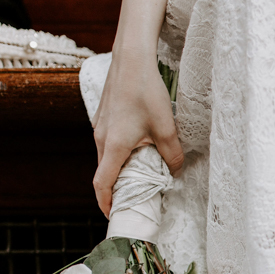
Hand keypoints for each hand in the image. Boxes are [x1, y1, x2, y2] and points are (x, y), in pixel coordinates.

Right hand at [92, 52, 183, 216]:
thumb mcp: (166, 128)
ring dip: (120, 170)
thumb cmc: (146, 91)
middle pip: (105, 172)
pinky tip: (138, 150)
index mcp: (114, 146)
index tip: (114, 214)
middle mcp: (101, 138)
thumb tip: (174, 171)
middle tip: (134, 200)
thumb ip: (172, 155)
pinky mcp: (104, 117)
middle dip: (117, 189)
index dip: (106, 202)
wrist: (131, 59)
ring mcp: (100, 127)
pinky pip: (109, 144)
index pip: (102, 183)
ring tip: (140, 177)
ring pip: (107, 157)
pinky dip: (119, 154)